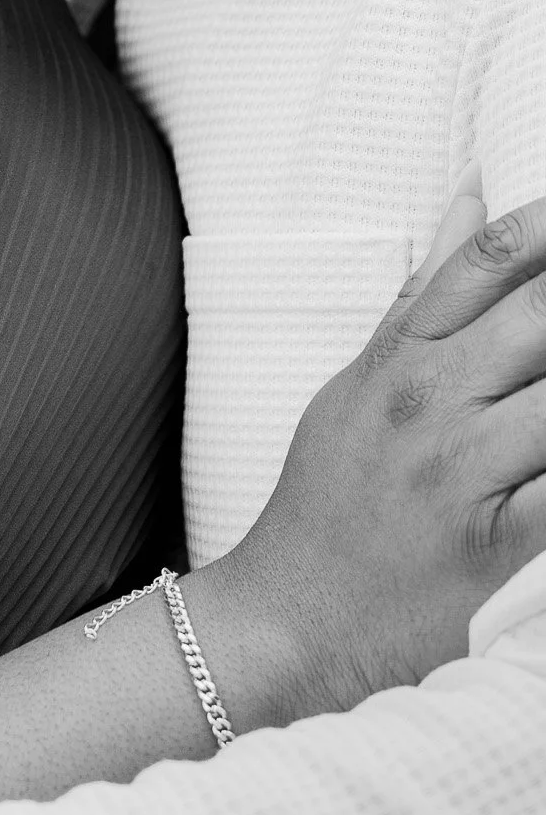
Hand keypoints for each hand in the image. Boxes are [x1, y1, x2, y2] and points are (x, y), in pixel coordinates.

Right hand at [215, 189, 545, 718]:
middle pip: (540, 317)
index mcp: (400, 357)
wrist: (294, 619)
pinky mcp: (497, 544)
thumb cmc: (331, 497)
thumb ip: (421, 294)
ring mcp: (463, 469)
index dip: (543, 228)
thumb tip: (470, 195)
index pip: (484, 262)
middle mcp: (430, 401)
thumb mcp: (360, 380)